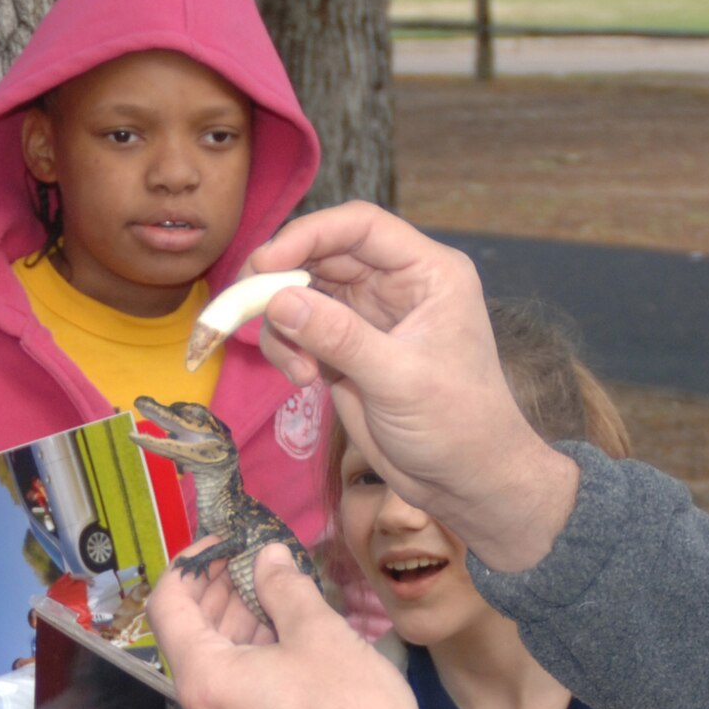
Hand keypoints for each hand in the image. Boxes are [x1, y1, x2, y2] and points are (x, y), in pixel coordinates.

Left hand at [150, 541, 447, 708]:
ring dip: (236, 621)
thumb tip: (267, 555)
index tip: (223, 540)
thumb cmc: (352, 708)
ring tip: (273, 586)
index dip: (189, 565)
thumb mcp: (319, 632)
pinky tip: (283, 630)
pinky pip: (233, 690)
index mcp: (203, 681)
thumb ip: (283, 586)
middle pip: (188, 636)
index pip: (167, 607)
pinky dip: (248, 654)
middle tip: (253, 557)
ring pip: (214, 664)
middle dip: (216, 590)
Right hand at [242, 202, 578, 570]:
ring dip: (283, 325)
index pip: (360, 227)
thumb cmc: (457, 423)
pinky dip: (287, 350)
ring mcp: (367, 317)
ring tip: (297, 370)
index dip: (308, 235)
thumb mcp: (399, 377)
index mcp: (426, 272)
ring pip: (302, 294)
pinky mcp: (345, 350)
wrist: (464, 481)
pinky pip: (299, 331)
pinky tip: (302, 380)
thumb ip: (339, 337)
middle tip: (244, 307)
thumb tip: (277, 301)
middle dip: (281, 281)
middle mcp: (395, 285)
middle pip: (322, 256)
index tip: (264, 263)